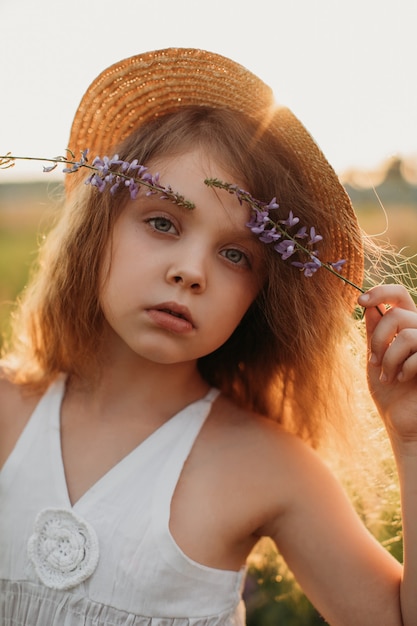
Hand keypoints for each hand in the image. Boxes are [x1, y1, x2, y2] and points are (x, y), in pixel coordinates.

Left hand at [358, 285, 416, 446]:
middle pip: (396, 314)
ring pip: (405, 334)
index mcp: (408, 326)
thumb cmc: (390, 392)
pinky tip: (402, 380)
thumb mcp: (375, 357)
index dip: (380, 292)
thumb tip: (369, 306)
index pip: (399, 295)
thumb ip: (375, 332)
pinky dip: (404, 368)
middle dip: (378, 339)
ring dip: (388, 358)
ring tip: (387, 376)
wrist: (402, 422)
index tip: (359, 301)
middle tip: (373, 360)